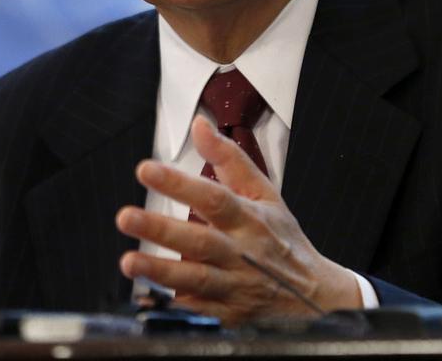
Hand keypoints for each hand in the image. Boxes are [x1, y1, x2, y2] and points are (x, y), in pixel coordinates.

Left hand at [115, 115, 360, 324]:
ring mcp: (236, 287)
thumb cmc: (282, 239)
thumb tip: (200, 125)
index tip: (145, 170)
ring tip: (129, 261)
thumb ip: (229, 158)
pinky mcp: (229, 316)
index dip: (180, 183)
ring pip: (196, 279)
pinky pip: (198, 313)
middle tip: (125, 217)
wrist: (316, 297)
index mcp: (250, 219)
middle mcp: (242, 253)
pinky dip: (173, 309)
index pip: (214, 197)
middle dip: (161, 229)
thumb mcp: (265, 193)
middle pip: (200, 241)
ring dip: (161, 271)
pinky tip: (146, 301)